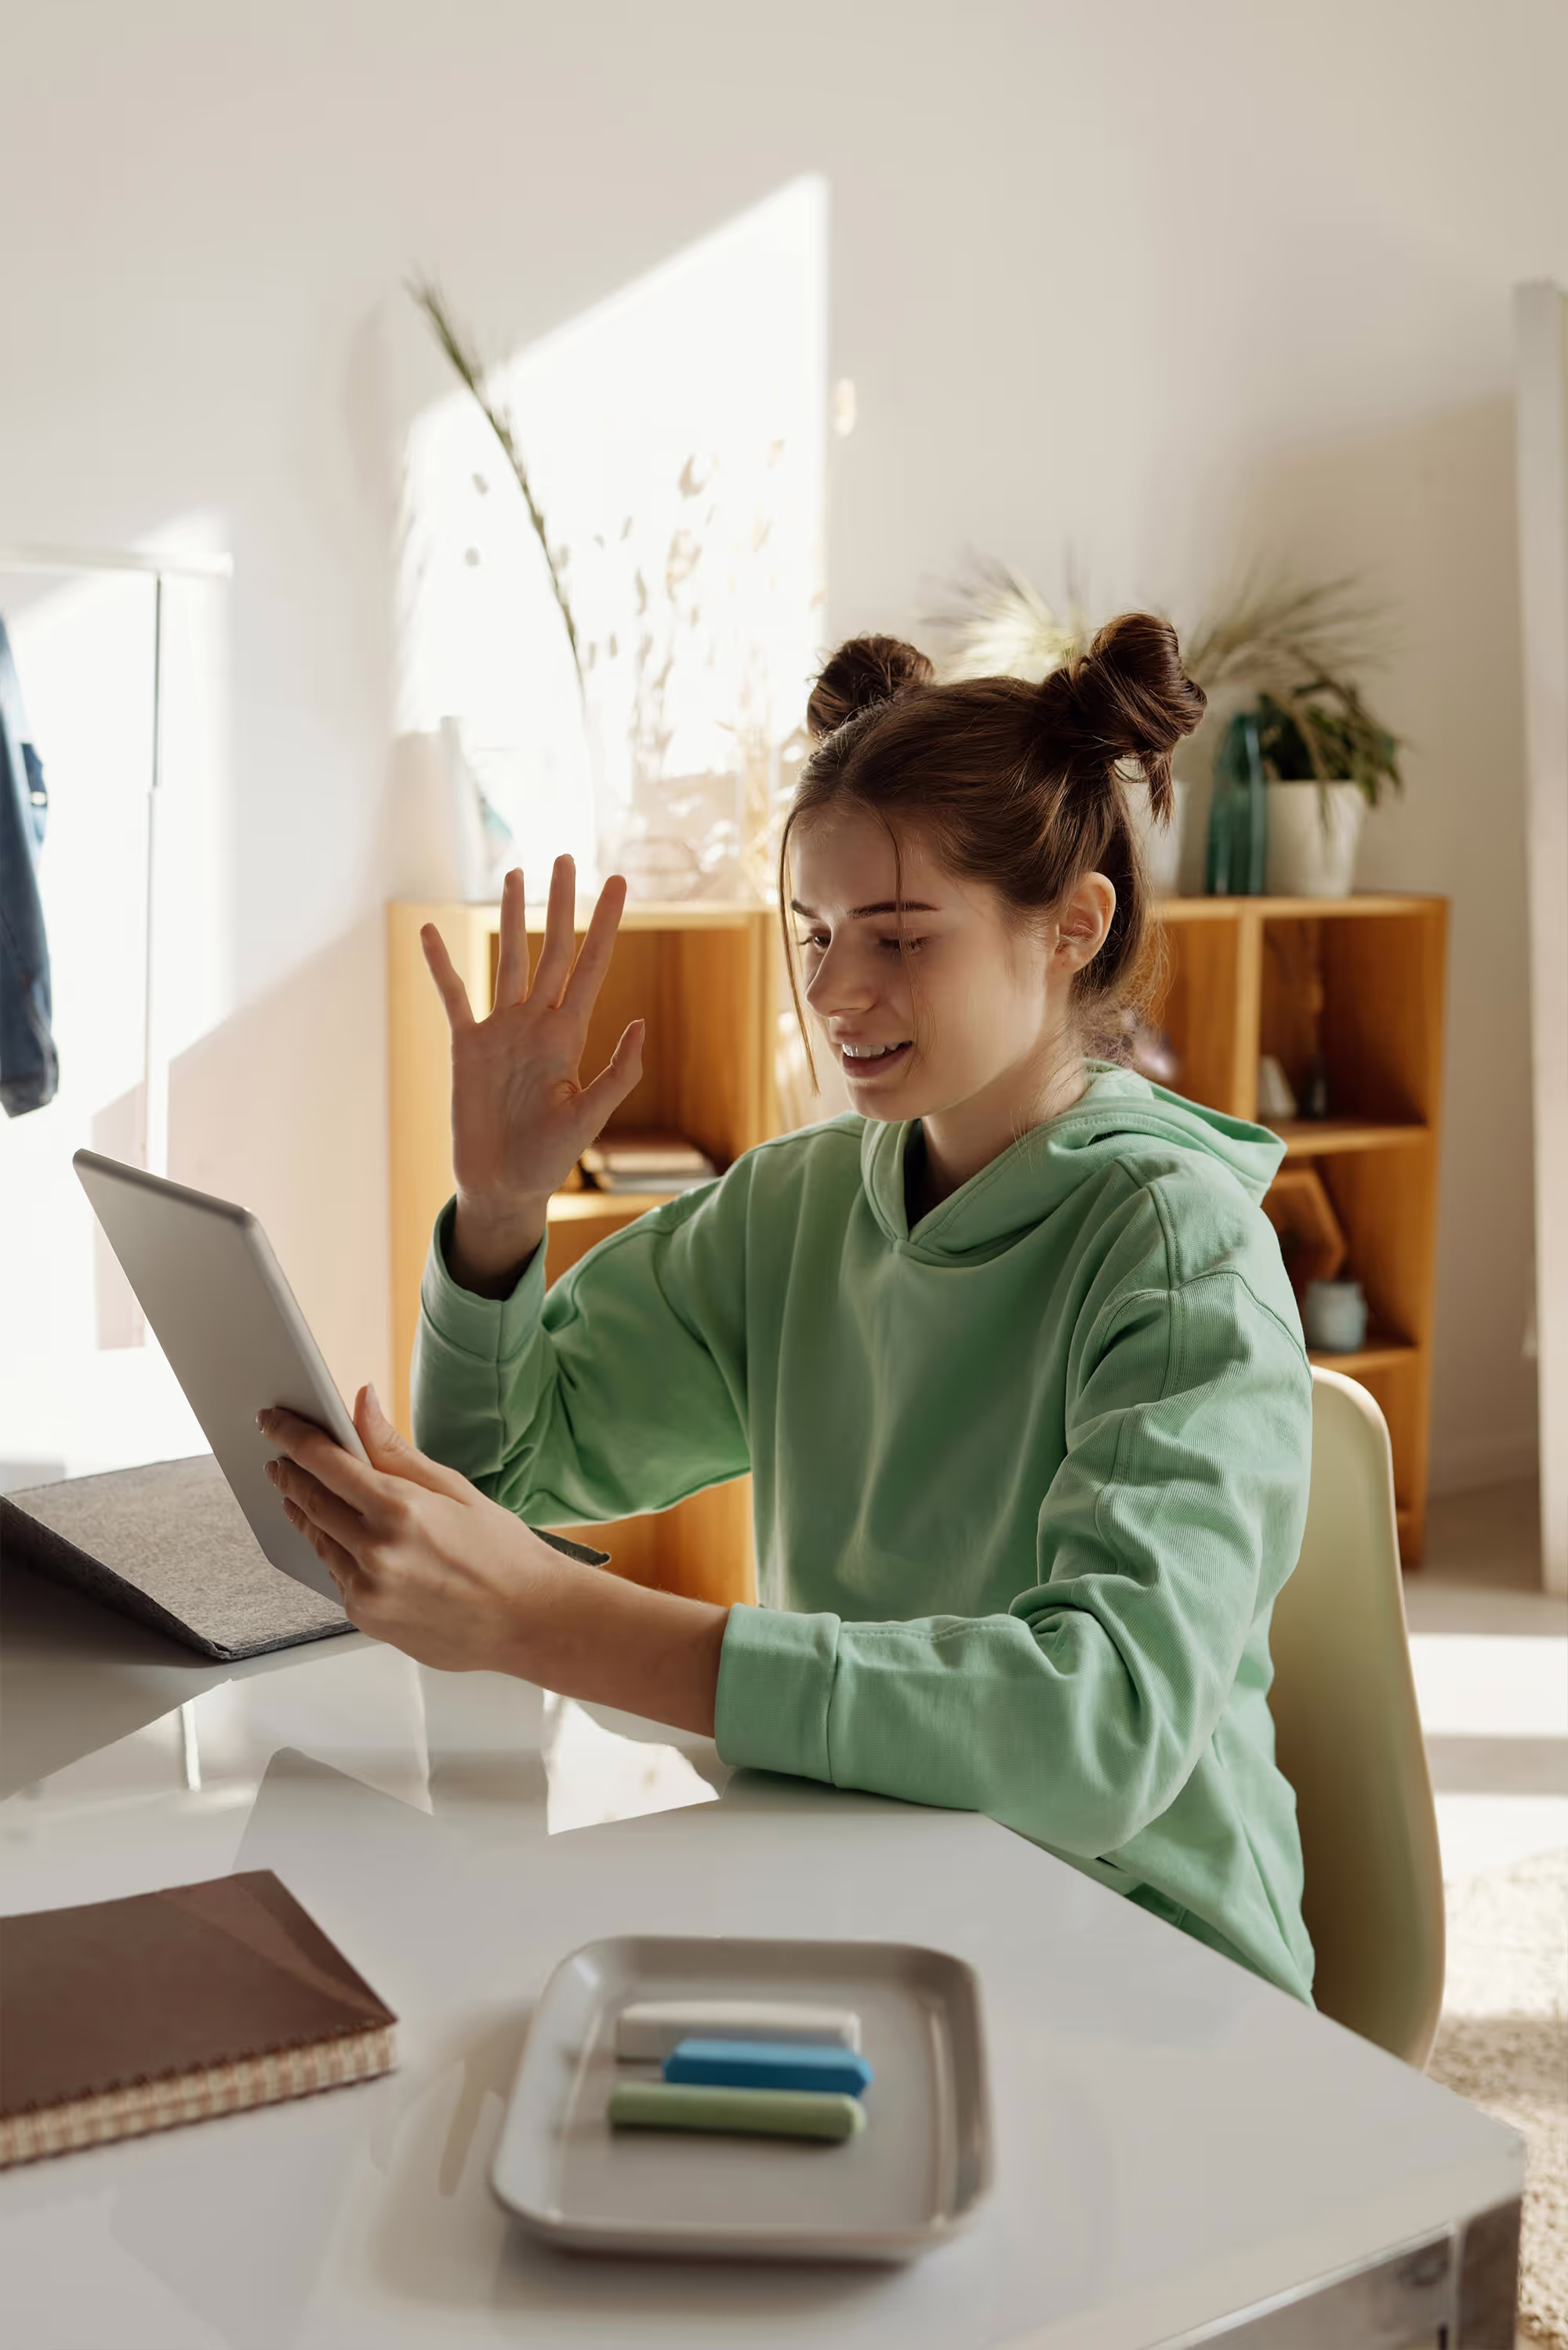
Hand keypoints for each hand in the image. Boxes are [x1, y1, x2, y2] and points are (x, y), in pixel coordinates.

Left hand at [258, 1385, 576, 1673]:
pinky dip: (332, 1551)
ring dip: (304, 1512)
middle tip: (278, 1457)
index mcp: (400, 1509)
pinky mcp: (366, 1618)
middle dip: (289, 1473)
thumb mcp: (454, 1488)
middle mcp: (376, 1551)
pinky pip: (335, 1575)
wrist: (529, 1620)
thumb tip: (362, 1403)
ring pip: (318, 1540)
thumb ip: (395, 1449)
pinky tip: (337, 1537)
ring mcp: (367, 1590)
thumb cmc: (504, 1553)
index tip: (272, 1422)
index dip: (291, 1436)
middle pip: (311, 1500)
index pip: (325, 1461)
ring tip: (298, 1493)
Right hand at [421, 855, 643, 1284]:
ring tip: (513, 874)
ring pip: (508, 960)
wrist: (503, 1185)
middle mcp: (536, 1023)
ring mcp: (501, 1032)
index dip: (605, 923)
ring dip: (510, 918)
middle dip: (560, 905)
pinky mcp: (467, 1046)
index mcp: (569, 1035)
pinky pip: (453, 995)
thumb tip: (640, 1023)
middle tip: (565, 858)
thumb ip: (616, 1073)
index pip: (591, 966)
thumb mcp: (588, 1118)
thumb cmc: (549, 1160)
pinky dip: (440, 964)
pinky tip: (429, 931)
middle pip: (552, 950)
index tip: (617, 883)